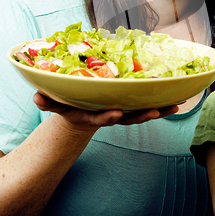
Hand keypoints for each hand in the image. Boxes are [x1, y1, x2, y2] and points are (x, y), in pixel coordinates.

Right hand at [33, 92, 178, 131]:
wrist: (81, 113)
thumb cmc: (70, 106)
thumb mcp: (56, 105)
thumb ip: (47, 101)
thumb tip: (36, 96)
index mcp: (93, 115)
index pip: (101, 118)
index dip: (107, 117)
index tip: (114, 114)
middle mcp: (111, 115)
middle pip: (128, 119)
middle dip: (141, 116)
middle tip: (154, 111)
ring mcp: (124, 112)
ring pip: (142, 113)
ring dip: (158, 110)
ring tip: (173, 106)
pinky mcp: (132, 106)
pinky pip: (149, 105)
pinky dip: (163, 104)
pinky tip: (178, 100)